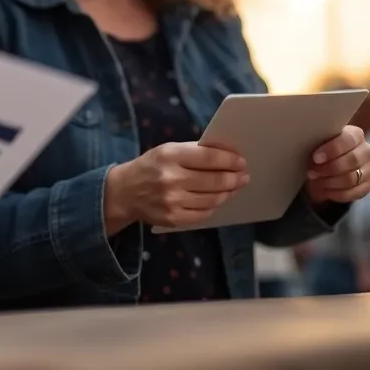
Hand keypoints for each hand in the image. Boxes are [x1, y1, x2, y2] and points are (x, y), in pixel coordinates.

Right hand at [104, 142, 248, 232]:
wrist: (125, 192)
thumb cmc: (151, 166)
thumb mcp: (166, 151)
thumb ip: (192, 152)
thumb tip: (225, 155)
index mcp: (169, 155)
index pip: (208, 157)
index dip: (229, 159)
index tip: (241, 161)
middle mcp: (171, 178)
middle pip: (213, 180)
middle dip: (233, 178)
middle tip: (244, 176)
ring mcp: (172, 201)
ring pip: (212, 199)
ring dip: (227, 192)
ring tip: (234, 187)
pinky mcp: (174, 218)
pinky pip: (204, 213)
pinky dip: (215, 206)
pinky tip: (219, 199)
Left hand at [305, 126, 369, 203]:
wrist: (326, 163)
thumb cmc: (319, 147)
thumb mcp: (317, 140)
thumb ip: (316, 139)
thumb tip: (302, 140)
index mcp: (355, 134)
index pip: (349, 140)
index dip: (332, 149)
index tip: (315, 157)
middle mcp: (366, 150)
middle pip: (352, 161)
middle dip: (329, 168)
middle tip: (311, 172)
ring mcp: (369, 169)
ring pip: (353, 179)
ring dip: (331, 182)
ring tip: (316, 181)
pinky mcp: (368, 185)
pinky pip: (355, 193)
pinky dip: (337, 193)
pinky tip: (325, 190)